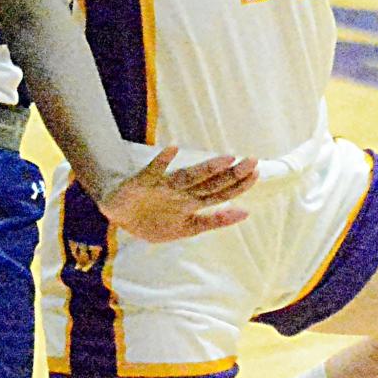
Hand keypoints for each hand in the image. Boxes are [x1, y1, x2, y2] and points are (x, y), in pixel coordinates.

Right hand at [99, 146, 257, 242]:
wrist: (120, 215)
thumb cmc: (154, 220)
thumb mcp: (187, 228)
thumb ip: (215, 220)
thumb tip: (246, 212)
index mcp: (192, 202)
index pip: (220, 192)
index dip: (238, 185)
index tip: (257, 173)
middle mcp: (181, 192)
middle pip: (210, 182)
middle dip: (231, 174)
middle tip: (252, 161)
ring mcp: (163, 186)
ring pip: (189, 176)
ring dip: (207, 168)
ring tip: (225, 159)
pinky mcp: (143, 181)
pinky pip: (154, 170)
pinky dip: (162, 161)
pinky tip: (172, 149)